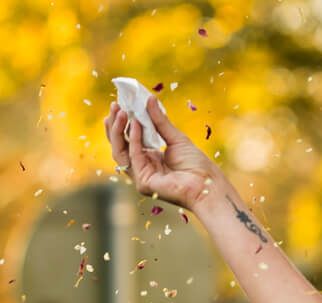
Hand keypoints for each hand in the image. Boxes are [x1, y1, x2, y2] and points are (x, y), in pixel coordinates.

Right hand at [106, 94, 221, 211]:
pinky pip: (134, 157)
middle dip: (115, 126)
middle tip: (114, 106)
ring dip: (118, 132)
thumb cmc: (195, 164)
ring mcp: (140, 176)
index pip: (127, 141)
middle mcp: (140, 167)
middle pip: (119, 146)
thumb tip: (150, 99)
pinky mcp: (143, 182)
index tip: (119, 106)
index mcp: (147, 158)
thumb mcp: (176, 137)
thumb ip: (160, 121)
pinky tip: (136, 123)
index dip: (121, 124)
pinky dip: (134, 139)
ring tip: (121, 112)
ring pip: (120, 153)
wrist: (206, 184)